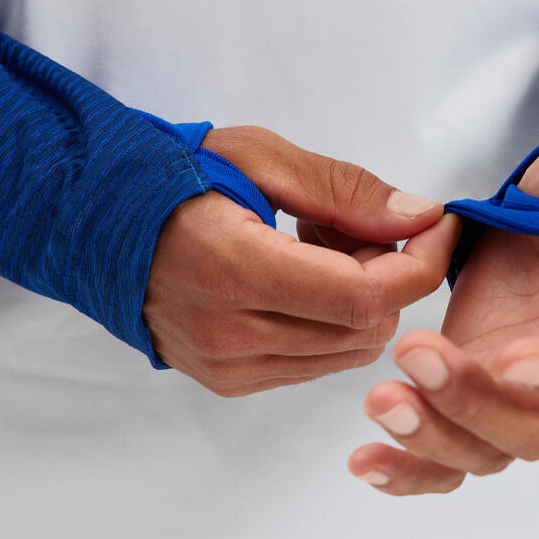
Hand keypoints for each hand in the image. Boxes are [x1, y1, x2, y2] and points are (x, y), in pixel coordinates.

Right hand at [143, 125, 461, 396]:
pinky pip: (316, 361)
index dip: (420, 264)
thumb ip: (346, 191)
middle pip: (365, 327)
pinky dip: (330, 323)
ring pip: (348, 349)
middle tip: (357, 226)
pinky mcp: (229, 381)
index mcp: (235, 271)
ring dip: (359, 300)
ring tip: (318, 252)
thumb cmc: (174, 180)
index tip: (437, 228)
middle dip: (387, 274)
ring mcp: (229, 367)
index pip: (364, 296)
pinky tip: (299, 283)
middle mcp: (231, 335)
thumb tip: (419, 217)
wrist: (101, 226)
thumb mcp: (260, 158)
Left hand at [349, 94, 538, 493]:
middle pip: (535, 430)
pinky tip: (366, 462)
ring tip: (380, 403)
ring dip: (432, 441)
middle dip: (474, 406)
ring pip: (483, 453)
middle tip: (417, 357)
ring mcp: (510, 396)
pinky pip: (446, 455)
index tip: (516, 360)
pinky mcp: (466, 397)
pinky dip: (409, 470)